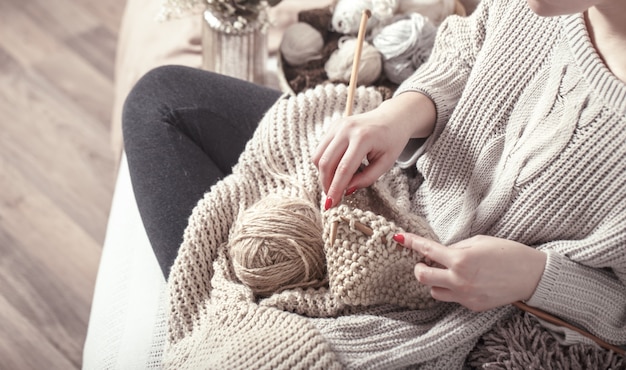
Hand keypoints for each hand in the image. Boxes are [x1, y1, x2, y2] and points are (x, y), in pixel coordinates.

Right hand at [312, 92, 434, 208]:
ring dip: (322, 175)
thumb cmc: (391, 142)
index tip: (332, 204)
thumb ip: (366, 178)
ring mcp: (337, 126)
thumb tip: (346, 190)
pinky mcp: (333, 127)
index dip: (336, 188)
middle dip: (326, 184)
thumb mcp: (385, 163)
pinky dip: (324, 164)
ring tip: (335, 183)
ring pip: (318, 156)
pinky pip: (320, 149)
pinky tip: (336, 170)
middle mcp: (346, 129)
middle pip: (326, 163)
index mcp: (363, 138)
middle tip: (331, 198)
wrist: (392, 118)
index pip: (343, 169)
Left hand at [395, 234, 546, 310]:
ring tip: (448, 273)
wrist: (532, 276)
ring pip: (434, 292)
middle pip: (422, 277)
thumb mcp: (479, 241)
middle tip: (426, 263)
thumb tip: (441, 252)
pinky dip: (453, 290)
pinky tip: (467, 282)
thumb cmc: (508, 253)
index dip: (411, 243)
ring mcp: (464, 295)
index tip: (399, 238)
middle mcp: (459, 280)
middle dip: (419, 268)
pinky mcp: (472, 306)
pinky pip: (453, 299)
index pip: (427, 250)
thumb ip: (456, 248)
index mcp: (460, 259)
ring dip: (435, 282)